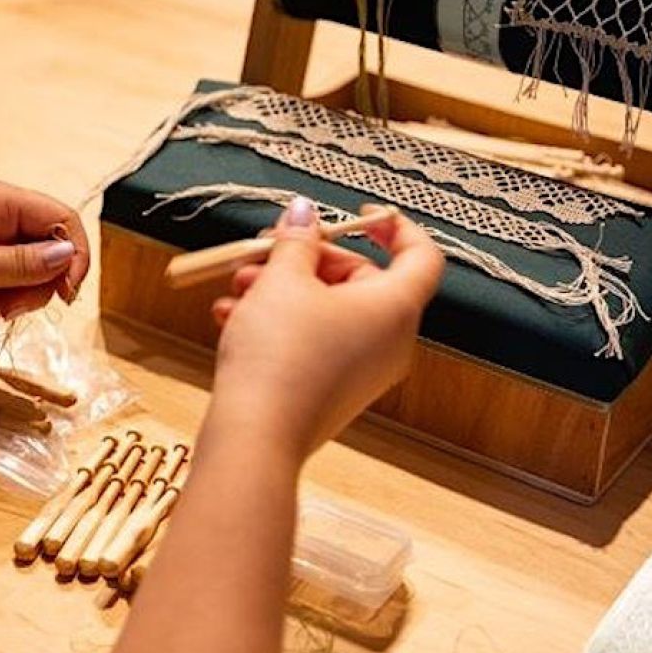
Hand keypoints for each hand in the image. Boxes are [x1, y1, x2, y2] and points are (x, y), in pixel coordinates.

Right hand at [209, 198, 443, 456]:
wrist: (256, 438)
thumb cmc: (278, 357)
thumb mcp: (282, 281)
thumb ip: (297, 240)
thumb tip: (304, 215)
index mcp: (394, 309)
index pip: (420, 255)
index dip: (393, 227)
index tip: (357, 214)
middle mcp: (389, 342)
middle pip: (359, 280)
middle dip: (305, 260)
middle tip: (263, 251)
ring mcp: (363, 371)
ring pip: (328, 311)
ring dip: (280, 291)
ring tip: (237, 287)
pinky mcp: (334, 392)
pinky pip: (314, 343)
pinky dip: (278, 325)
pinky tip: (231, 320)